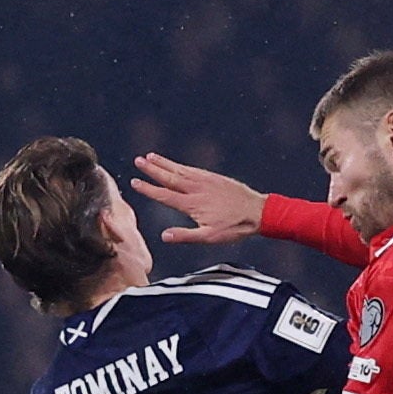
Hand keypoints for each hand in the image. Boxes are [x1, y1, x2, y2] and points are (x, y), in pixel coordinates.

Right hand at [131, 154, 267, 243]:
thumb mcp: (210, 237)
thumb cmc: (234, 227)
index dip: (148, 189)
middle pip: (170, 177)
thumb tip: (164, 236)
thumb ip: (186, 236)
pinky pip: (193, 169)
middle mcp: (196, 189)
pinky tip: (174, 164)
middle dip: (152, 169)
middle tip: (138, 161)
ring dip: (164, 163)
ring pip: (180, 170)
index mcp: (192, 204)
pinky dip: (180, 165)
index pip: (164, 195)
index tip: (134, 182)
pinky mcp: (214, 178)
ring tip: (150, 156)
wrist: (257, 212)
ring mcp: (205, 181)